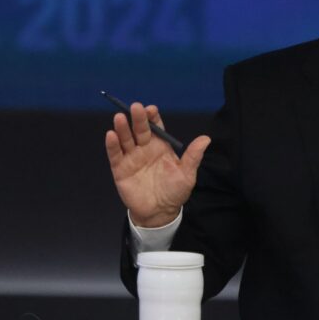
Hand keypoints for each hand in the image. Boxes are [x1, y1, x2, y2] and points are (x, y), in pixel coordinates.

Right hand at [105, 103, 210, 227]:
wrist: (160, 212)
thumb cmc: (175, 191)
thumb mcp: (187, 173)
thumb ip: (194, 156)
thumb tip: (206, 139)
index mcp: (161, 146)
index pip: (156, 127)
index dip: (153, 117)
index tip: (151, 109)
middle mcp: (145, 148)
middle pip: (140, 130)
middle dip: (138, 118)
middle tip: (135, 107)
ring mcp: (132, 158)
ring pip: (126, 139)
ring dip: (122, 128)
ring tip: (120, 117)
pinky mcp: (120, 169)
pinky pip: (115, 155)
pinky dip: (112, 145)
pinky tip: (111, 135)